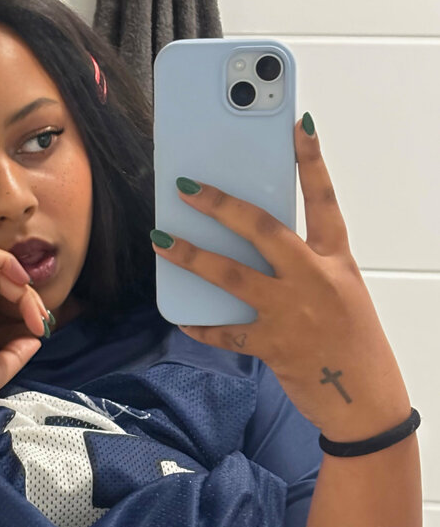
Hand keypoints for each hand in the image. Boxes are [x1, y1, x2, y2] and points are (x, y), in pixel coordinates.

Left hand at [151, 116, 410, 440]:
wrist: (365, 401)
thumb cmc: (352, 342)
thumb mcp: (340, 292)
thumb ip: (304, 264)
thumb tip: (251, 241)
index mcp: (336, 262)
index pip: (325, 201)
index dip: (312, 161)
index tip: (298, 125)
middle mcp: (314, 280)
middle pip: (263, 230)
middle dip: (222, 205)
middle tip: (187, 187)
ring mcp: (292, 313)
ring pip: (231, 276)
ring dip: (191, 256)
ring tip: (161, 240)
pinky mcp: (273, 347)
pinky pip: (226, 333)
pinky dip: (200, 325)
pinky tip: (181, 317)